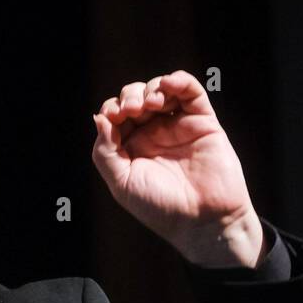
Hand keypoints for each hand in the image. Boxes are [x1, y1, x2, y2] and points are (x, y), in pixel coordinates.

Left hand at [91, 70, 264, 267]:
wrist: (202, 221)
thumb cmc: (160, 208)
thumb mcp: (122, 183)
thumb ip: (105, 152)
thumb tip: (99, 118)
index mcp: (131, 148)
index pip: (116, 115)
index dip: (112, 109)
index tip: (114, 118)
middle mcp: (154, 134)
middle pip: (136, 97)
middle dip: (130, 96)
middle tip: (132, 111)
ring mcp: (179, 126)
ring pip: (161, 90)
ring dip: (150, 88)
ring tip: (149, 104)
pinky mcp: (203, 122)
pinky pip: (191, 91)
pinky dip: (179, 81)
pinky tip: (168, 84)